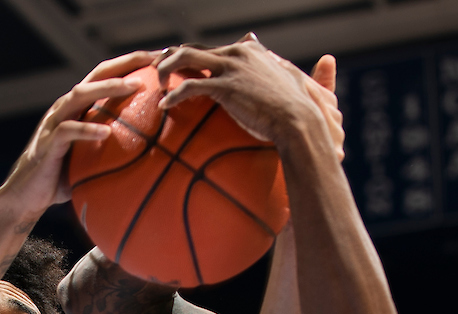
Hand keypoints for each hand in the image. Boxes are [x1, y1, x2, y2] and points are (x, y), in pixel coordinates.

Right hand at [0, 51, 156, 215]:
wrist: (27, 196)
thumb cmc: (63, 178)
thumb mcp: (92, 159)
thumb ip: (114, 150)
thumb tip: (153, 156)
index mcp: (78, 107)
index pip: (105, 76)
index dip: (131, 64)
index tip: (161, 59)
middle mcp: (65, 108)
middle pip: (96, 75)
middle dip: (125, 65)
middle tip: (154, 61)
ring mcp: (54, 122)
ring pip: (80, 94)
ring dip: (108, 88)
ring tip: (135, 87)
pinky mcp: (47, 144)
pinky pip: (67, 131)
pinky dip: (87, 129)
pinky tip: (106, 132)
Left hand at [156, 36, 342, 159]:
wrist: (300, 121)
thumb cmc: (297, 108)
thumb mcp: (288, 81)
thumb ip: (278, 70)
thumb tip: (283, 66)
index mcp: (249, 51)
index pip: (212, 49)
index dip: (192, 58)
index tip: (179, 70)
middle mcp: (238, 52)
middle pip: (193, 48)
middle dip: (170, 59)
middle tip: (158, 73)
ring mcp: (231, 67)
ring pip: (185, 57)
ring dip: (166, 68)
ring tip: (159, 84)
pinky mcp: (226, 86)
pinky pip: (190, 86)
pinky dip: (174, 95)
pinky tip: (164, 106)